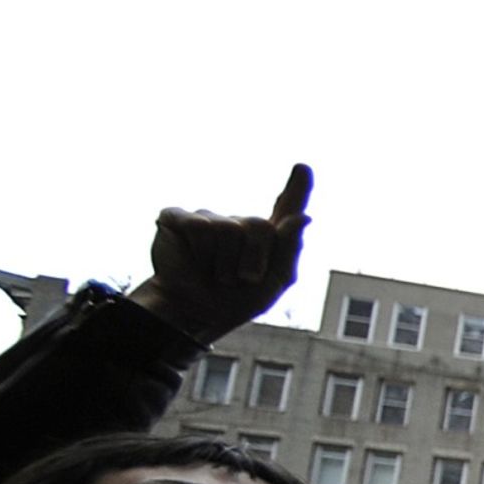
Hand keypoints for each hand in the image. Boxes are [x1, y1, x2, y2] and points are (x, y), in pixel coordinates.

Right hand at [128, 164, 312, 343]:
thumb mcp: (274, 282)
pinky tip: (195, 262)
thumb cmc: (236, 300)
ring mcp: (208, 218)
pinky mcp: (178, 218)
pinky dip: (202, 253)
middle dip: (254, 260)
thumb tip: (304, 218)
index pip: (286, 207)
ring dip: (225, 263)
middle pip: (259, 226)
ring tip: (218, 276)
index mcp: (266, 238)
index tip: (303, 169)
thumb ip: (290, 248)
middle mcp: (237, 222)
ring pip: (229, 230)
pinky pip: (199, 227)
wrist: (197, 314)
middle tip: (241, 280)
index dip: (297, 189)